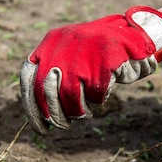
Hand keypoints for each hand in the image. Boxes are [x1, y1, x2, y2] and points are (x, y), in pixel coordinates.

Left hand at [21, 6, 161, 133]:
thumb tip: (39, 112)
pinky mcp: (102, 63)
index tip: (40, 126)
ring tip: (85, 112)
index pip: (28, 78)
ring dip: (77, 110)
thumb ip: (52, 78)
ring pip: (70, 96)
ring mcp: (82, 54)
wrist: (132, 34)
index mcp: (50, 44)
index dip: (32, 106)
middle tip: (63, 126)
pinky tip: (100, 96)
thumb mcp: (70, 58)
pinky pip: (94, 94)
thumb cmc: (97, 54)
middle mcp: (62, 47)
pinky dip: (97, 100)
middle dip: (54, 115)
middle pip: (46, 91)